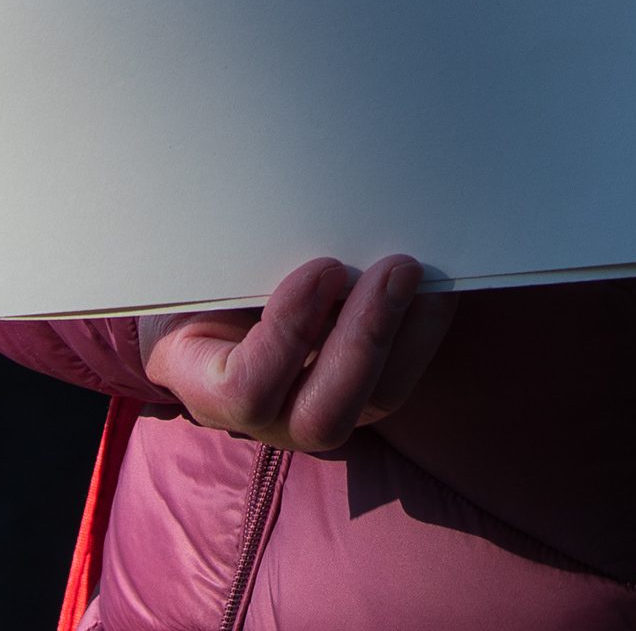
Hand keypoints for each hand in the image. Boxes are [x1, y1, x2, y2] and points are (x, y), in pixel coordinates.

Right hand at [139, 254, 452, 451]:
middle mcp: (266, 417)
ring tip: (418, 272)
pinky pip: (399, 377)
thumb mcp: (200, 272)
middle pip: (322, 417)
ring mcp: (318, 409)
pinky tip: (435, 288)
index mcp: (206, 384)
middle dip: (365, 341)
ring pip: (376, 401)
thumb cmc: (201, 283)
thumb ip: (231, 265)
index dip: (288, 335)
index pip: (245, 392)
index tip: (322, 268)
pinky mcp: (362, 391)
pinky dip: (423, 329)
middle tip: (394, 269)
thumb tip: (281, 216)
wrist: (210, 298)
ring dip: (406, 333)